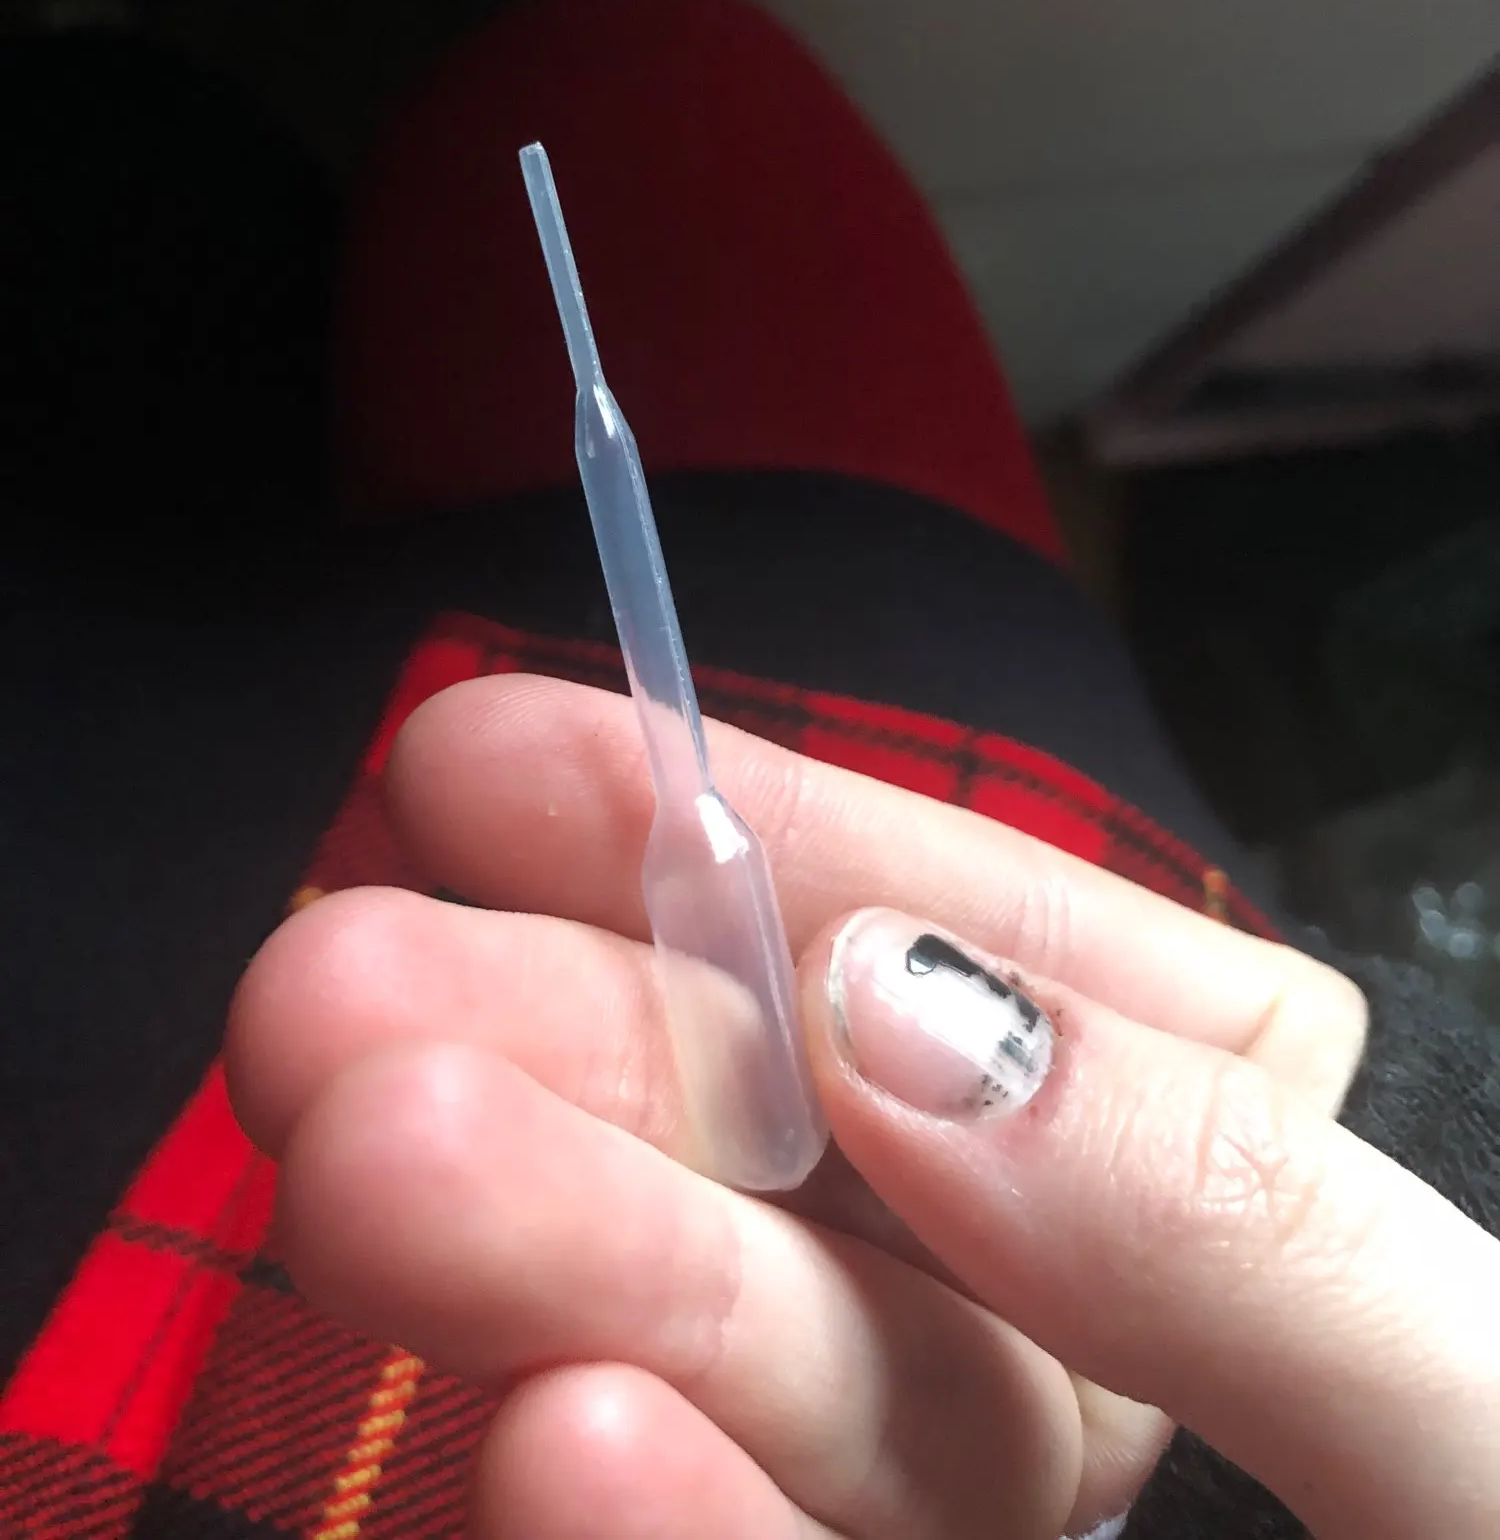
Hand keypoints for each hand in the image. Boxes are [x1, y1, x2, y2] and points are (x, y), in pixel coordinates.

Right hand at [226, 674, 1491, 1539]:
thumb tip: (907, 1015)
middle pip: (797, 1169)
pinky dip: (662, 1534)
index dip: (722, 835)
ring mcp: (969, 1516)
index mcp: (1224, 1185)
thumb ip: (1240, 1222)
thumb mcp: (1484, 1407)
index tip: (485, 754)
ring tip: (372, 1162)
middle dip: (571, 1058)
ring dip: (566, 1266)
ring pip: (750, 1372)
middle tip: (329, 987)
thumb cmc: (1498, 1508)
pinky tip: (558, 1445)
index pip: (961, 952)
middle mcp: (1073, 1330)